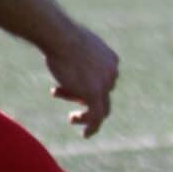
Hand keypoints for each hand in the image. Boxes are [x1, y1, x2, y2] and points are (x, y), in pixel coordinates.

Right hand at [45, 22, 119, 137]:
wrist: (60, 37)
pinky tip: (86, 134)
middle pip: (101, 92)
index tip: (63, 85)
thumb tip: (66, 50)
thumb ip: (76, 53)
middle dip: (80, 95)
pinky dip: (93, 126)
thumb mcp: (74, 44)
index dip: (83, 84)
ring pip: (100, 106)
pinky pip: (97, 116)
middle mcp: (112, 72)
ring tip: (72, 119)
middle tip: (60, 93)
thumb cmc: (61, 36)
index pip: (102, 79)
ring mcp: (105, 83)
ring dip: (86, 115)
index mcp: (110, 60)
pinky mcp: (94, 93)